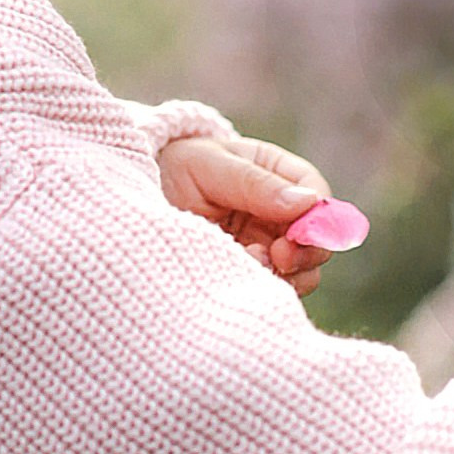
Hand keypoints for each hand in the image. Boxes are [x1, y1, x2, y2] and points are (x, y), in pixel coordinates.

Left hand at [158, 133, 339, 294]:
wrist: (135, 196)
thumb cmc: (176, 168)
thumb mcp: (211, 166)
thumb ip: (255, 184)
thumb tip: (306, 203)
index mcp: (278, 174)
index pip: (317, 196)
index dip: (316, 219)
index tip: (295, 235)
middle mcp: (279, 212)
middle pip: (317, 240)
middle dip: (305, 253)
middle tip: (278, 257)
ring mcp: (266, 245)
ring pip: (301, 271)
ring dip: (284, 274)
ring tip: (249, 262)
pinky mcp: (248, 272)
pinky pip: (271, 287)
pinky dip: (261, 287)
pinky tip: (235, 275)